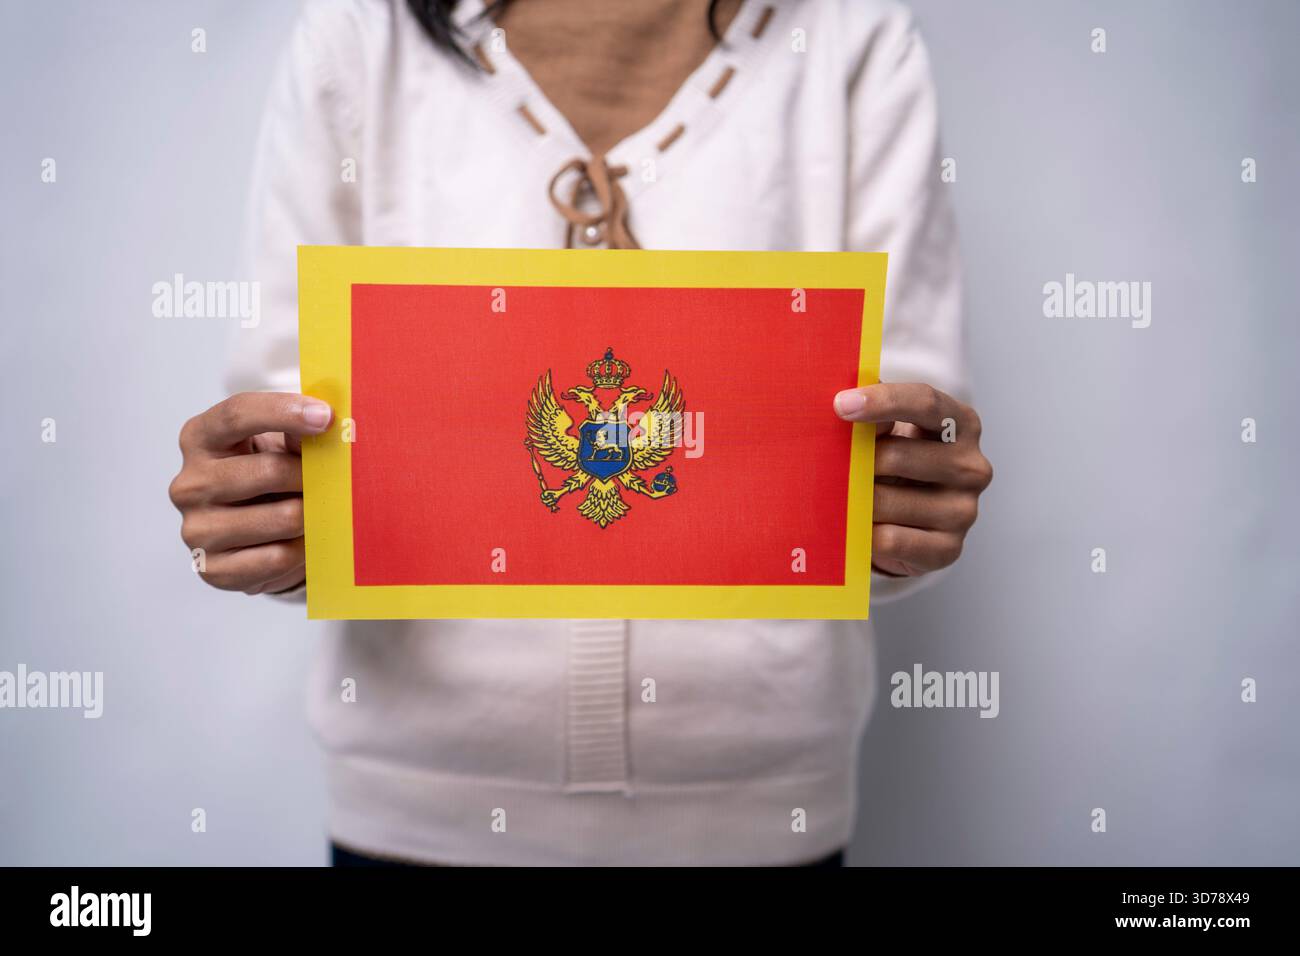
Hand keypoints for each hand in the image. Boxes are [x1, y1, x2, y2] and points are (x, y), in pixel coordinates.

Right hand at [168, 392, 331, 593]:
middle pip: (269, 471)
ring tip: (319, 513)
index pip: (238, 414)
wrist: (252, 536)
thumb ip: (295, 434)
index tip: (326, 417)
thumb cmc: (266, 479)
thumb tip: (322, 423)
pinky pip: (278, 557)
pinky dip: (303, 550)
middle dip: (311, 476)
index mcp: (200, 439)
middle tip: (334, 482)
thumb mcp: (278, 447)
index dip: (285, 412)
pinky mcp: (211, 569)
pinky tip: (303, 543)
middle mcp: (189, 483)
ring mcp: (196, 529)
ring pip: (283, 518)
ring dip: (313, 516)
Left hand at [834, 383, 991, 577]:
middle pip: (897, 455)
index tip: (840, 405)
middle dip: (856, 462)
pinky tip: (855, 528)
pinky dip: (862, 534)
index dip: (882, 401)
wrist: (912, 524)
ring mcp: (963, 510)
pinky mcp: (948, 548)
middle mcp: (972, 467)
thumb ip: (875, 419)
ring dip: (854, 501)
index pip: (925, 403)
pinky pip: (889, 540)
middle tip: (828, 468)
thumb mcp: (891, 434)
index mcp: (961, 425)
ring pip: (886, 501)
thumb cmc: (898, 466)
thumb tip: (847, 408)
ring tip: (840, 500)